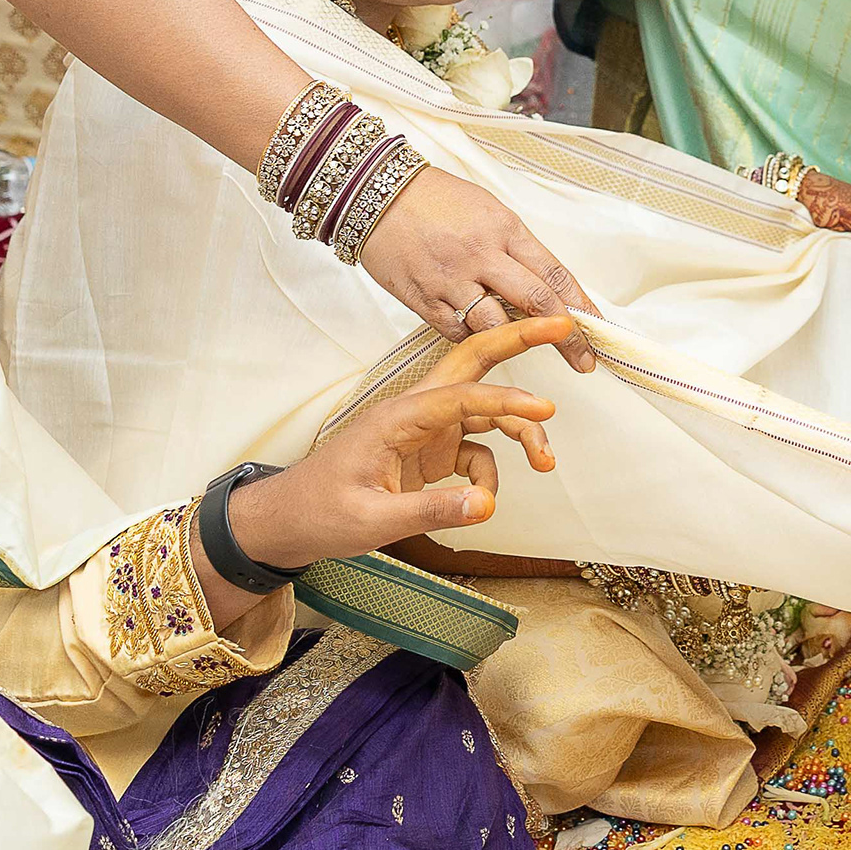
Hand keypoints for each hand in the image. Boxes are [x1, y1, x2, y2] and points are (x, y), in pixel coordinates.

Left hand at [230, 315, 570, 570]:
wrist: (287, 522)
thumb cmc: (320, 513)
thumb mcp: (373, 520)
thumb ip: (432, 510)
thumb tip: (487, 505)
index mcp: (398, 417)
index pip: (462, 396)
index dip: (507, 401)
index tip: (546, 409)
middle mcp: (416, 413)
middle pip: (474, 364)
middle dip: (518, 342)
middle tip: (562, 327)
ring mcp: (425, 431)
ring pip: (486, 412)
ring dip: (520, 432)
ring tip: (545, 465)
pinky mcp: (430, 452)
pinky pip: (476, 453)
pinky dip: (488, 476)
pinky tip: (481, 501)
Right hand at [362, 166, 600, 369]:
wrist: (375, 193)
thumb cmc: (434, 199)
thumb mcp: (487, 211)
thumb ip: (514, 247)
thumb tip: (544, 284)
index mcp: (504, 229)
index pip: (555, 274)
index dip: (582, 306)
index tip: (599, 330)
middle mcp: (482, 255)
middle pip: (537, 303)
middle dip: (568, 338)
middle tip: (585, 361)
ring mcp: (451, 280)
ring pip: (497, 326)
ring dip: (518, 343)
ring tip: (531, 352)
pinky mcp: (423, 299)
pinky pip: (456, 332)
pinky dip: (472, 340)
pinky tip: (480, 339)